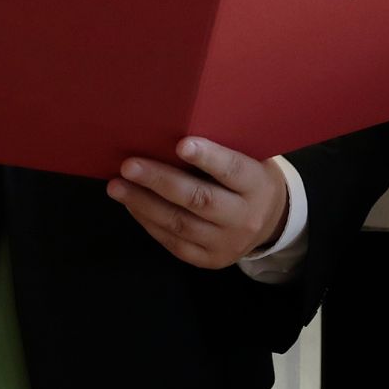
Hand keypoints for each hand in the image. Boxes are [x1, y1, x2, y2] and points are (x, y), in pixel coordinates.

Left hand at [107, 137, 289, 269]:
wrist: (271, 221)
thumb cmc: (250, 177)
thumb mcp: (250, 157)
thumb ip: (223, 147)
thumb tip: (173, 129)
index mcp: (258, 186)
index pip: (233, 170)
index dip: (208, 158)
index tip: (181, 144)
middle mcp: (244, 218)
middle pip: (200, 200)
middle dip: (160, 182)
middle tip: (129, 165)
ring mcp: (226, 243)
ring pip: (180, 224)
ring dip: (144, 204)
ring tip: (117, 186)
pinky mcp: (209, 260)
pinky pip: (174, 242)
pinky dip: (149, 222)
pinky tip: (131, 204)